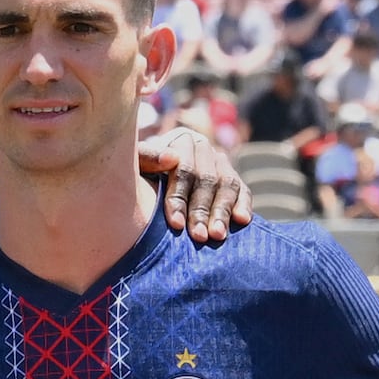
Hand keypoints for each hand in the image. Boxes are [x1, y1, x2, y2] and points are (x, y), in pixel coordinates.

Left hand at [138, 118, 250, 243]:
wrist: (150, 183)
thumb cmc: (138, 179)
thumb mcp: (134, 166)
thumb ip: (146, 159)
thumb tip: (170, 158)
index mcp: (180, 142)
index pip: (183, 169)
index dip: (179, 197)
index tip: (175, 224)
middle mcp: (204, 149)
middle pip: (207, 180)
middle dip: (202, 210)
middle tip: (199, 236)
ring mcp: (221, 163)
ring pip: (227, 185)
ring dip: (223, 212)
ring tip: (217, 235)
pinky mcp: (234, 180)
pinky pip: (243, 191)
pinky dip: (243, 205)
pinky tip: (242, 220)